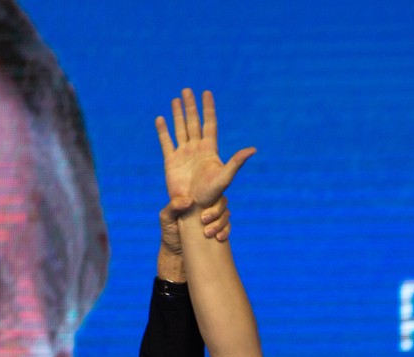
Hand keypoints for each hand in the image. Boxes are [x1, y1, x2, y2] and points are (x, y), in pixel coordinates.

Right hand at [156, 89, 255, 212]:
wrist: (195, 209)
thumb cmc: (211, 195)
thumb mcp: (226, 177)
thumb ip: (237, 161)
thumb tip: (253, 149)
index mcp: (209, 150)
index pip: (209, 123)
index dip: (208, 108)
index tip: (207, 93)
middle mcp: (196, 149)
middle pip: (193, 122)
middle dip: (190, 106)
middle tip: (187, 89)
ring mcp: (183, 155)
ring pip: (180, 129)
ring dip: (178, 114)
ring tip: (176, 99)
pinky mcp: (171, 162)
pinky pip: (166, 142)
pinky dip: (163, 131)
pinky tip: (160, 119)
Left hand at [159, 197, 231, 261]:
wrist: (176, 254)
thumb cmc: (169, 233)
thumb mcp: (166, 218)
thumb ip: (174, 206)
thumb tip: (190, 201)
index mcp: (196, 200)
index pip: (210, 193)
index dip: (210, 199)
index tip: (201, 214)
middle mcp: (207, 207)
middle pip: (222, 203)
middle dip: (215, 212)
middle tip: (203, 221)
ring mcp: (214, 219)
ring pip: (226, 215)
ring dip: (220, 223)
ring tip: (208, 233)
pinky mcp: (218, 230)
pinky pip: (227, 228)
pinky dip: (225, 231)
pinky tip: (219, 238)